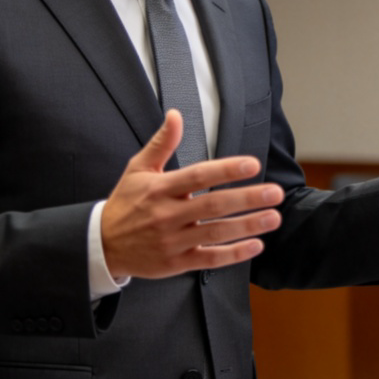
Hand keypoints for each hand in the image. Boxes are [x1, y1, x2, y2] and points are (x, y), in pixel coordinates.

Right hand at [101, 109, 283, 278]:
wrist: (103, 244)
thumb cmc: (125, 203)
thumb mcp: (138, 169)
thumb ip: (161, 142)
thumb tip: (175, 115)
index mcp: (160, 189)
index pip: (198, 176)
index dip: (226, 170)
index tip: (252, 165)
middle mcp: (167, 214)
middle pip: (213, 205)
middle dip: (247, 199)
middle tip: (275, 193)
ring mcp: (173, 241)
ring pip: (215, 233)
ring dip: (247, 225)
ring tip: (273, 217)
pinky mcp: (176, 263)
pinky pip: (209, 259)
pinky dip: (234, 254)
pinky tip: (255, 245)